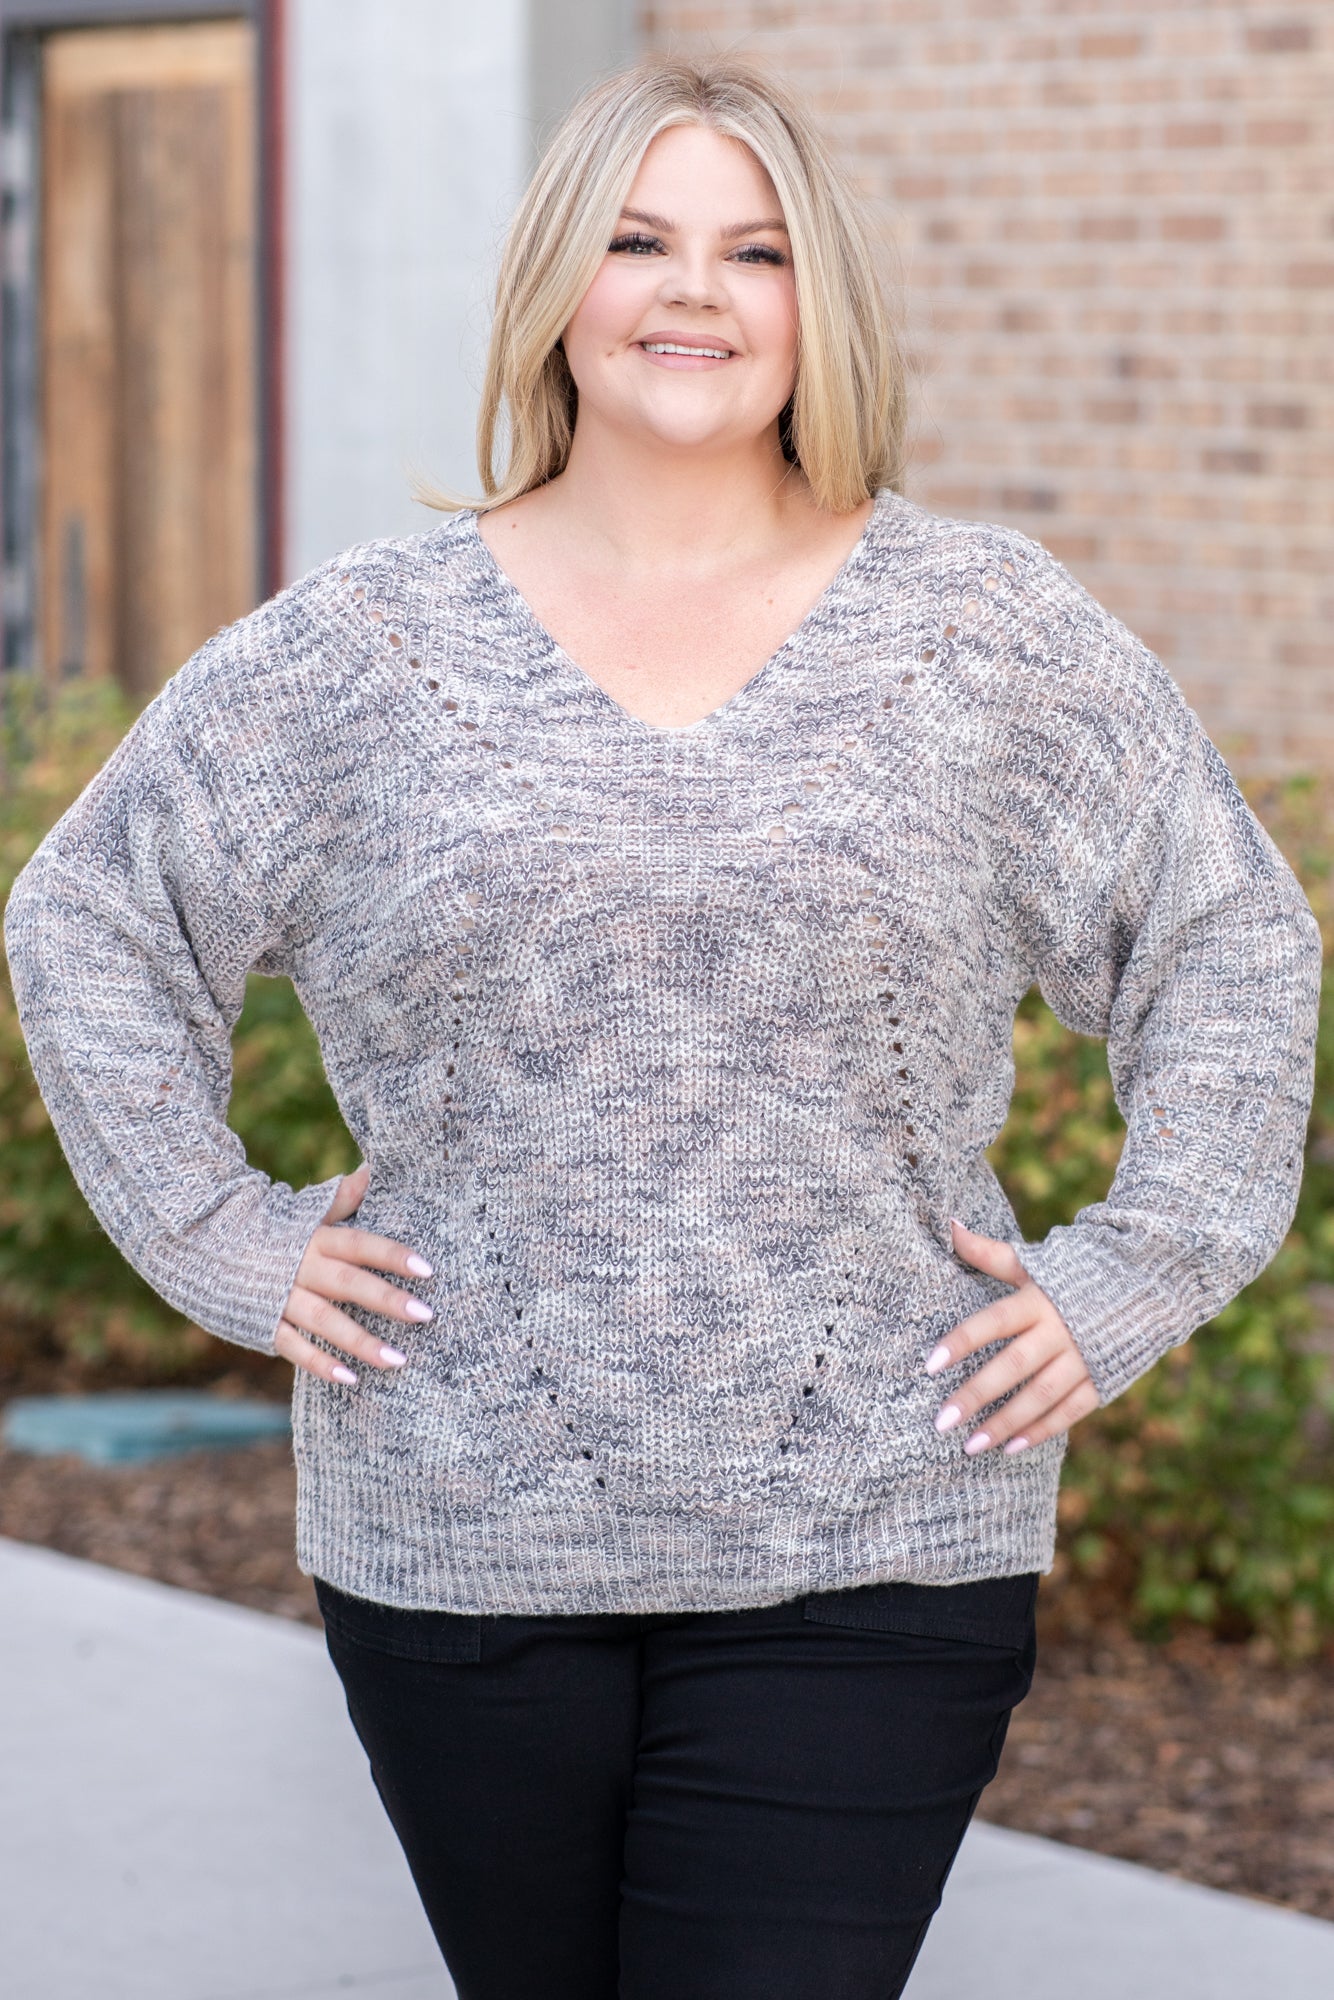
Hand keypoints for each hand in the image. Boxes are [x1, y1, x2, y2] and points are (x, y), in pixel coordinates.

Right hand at [274, 1163, 432, 1385]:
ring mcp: (280, 1297)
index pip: (360, 1245)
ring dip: (360, 1342)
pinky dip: (319, 1363)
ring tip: (397, 1360)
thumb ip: (344, 1196)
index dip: (392, 1255)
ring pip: (324, 1321)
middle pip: (348, 1284)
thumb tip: (376, 1167)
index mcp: (315, 1238)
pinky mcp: (262, 1322)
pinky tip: (349, 1378)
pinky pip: (292, 1346)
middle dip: (387, 1300)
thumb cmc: (269, 1228)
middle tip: (425, 1315)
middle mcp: (301, 1267)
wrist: (201, 1242)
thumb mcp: (306, 1210)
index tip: (428, 1269)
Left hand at [925, 1219, 1097, 1454]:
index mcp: (1038, 1299)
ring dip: (1004, 1423)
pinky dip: (1041, 1430)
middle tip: (941, 1421)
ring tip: (971, 1445)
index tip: (929, 1365)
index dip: (960, 1342)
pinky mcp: (1104, 1378)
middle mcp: (1060, 1330)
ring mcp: (1084, 1357)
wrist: (1149, 1281)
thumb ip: (989, 1253)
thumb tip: (949, 1226)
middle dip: (976, 1394)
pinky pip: (1070, 1410)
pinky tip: (1011, 1447)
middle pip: (1013, 1366)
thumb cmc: (1076, 1272)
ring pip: (1040, 1396)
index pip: (992, 1322)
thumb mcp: (1033, 1262)